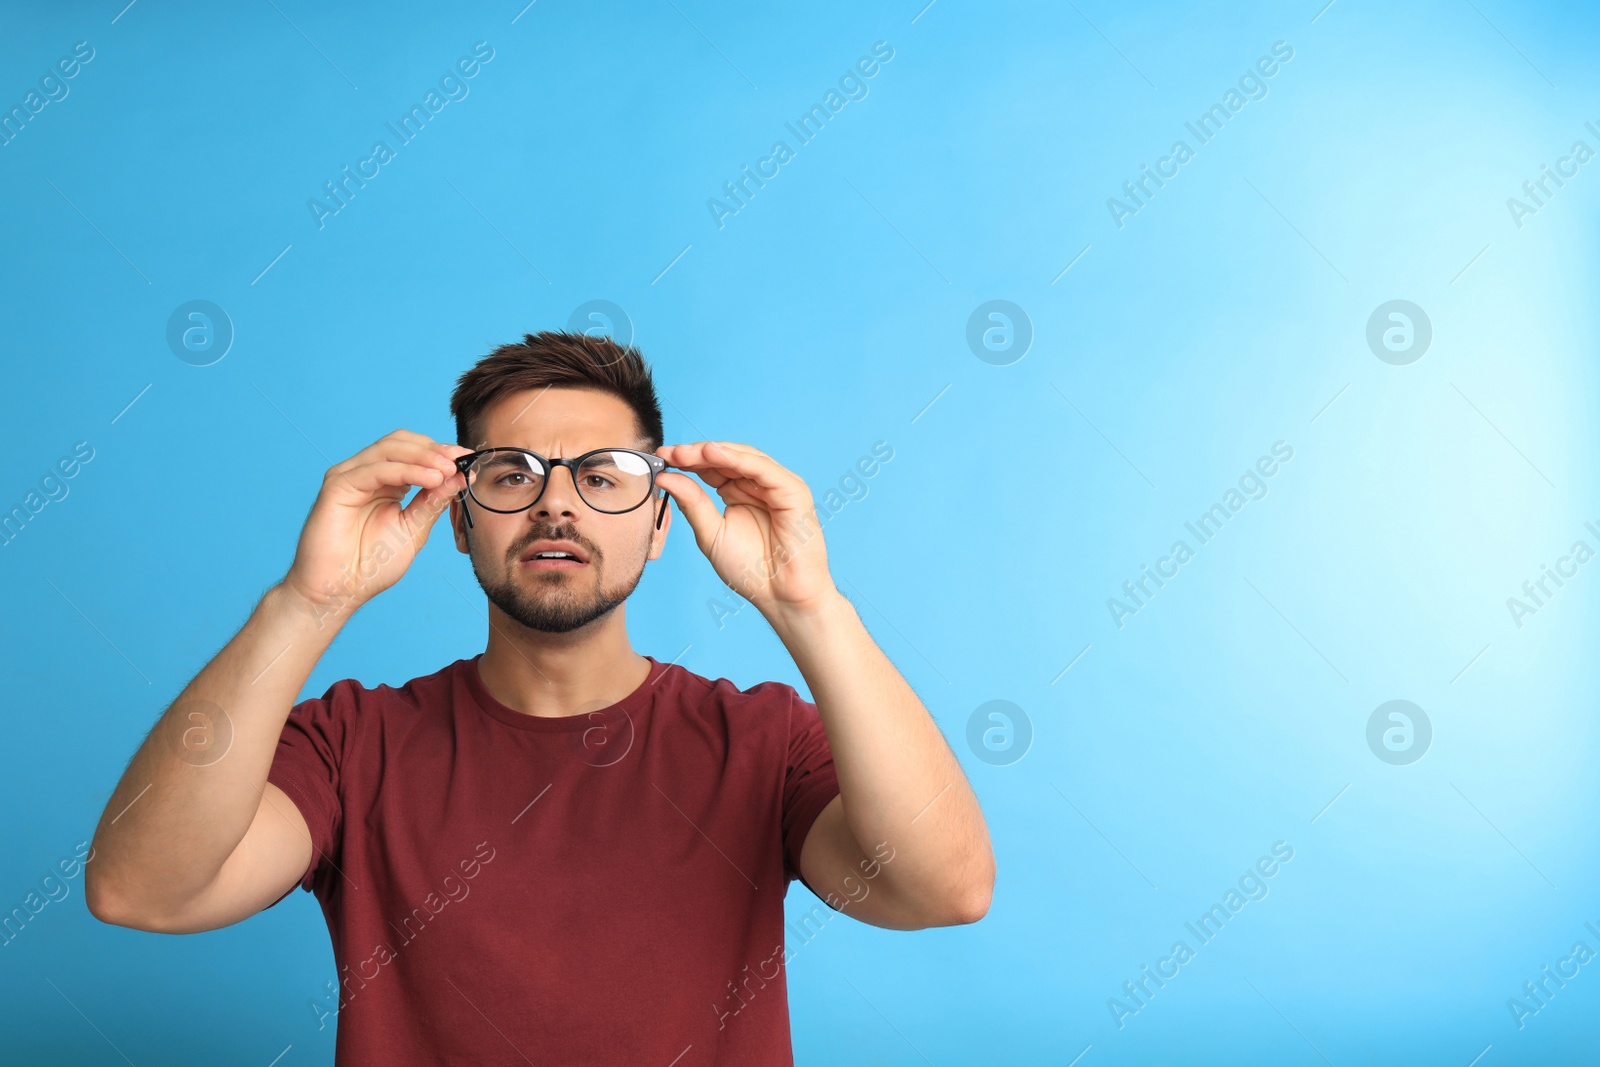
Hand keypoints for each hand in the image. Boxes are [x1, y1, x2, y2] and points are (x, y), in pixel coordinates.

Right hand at [282, 430, 470, 619]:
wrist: (340, 590)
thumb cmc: (372, 565)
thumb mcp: (414, 529)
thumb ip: (432, 501)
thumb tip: (458, 476)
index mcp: (385, 482)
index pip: (414, 453)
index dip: (442, 452)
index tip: (469, 459)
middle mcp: (366, 474)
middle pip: (401, 443)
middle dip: (434, 449)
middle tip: (459, 461)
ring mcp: (350, 477)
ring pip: (389, 449)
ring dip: (423, 456)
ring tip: (447, 470)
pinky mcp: (337, 486)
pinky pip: (375, 469)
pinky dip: (406, 470)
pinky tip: (430, 479)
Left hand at [654, 441, 836, 617]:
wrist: (780, 595)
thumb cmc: (750, 569)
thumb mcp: (711, 533)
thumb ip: (692, 503)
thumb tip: (666, 477)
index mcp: (738, 492)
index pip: (711, 467)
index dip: (686, 460)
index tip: (660, 458)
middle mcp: (758, 484)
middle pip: (725, 457)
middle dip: (695, 453)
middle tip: (668, 453)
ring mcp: (776, 485)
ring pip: (743, 457)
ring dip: (713, 452)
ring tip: (685, 453)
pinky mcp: (793, 490)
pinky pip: (763, 468)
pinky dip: (738, 459)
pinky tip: (713, 454)